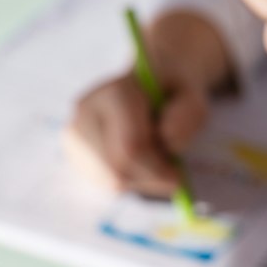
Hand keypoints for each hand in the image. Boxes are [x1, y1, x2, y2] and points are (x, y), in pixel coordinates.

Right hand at [63, 10, 234, 196]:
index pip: (131, 147)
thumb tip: (167, 143)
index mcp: (113, 93)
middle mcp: (84, 115)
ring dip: (141, 180)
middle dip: (150, 178)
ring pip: (110, 180)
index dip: (158, 169)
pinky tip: (138, 162)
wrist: (144, 84)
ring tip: (155, 160)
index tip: (179, 178)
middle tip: (172, 177)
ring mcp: (73, 137)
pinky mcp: (74, 154)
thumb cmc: (171, 93)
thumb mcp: (192, 96)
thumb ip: (187, 116)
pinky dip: (128, 180)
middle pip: (117, 168)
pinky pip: (103, 182)